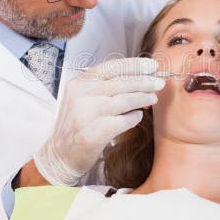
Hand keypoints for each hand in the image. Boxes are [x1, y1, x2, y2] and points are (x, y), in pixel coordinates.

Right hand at [33, 57, 163, 184]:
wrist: (60, 154)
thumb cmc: (77, 124)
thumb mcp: (83, 98)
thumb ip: (104, 86)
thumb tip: (138, 75)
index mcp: (79, 83)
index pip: (111, 67)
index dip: (135, 65)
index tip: (152, 66)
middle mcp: (81, 96)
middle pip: (121, 83)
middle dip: (144, 82)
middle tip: (159, 83)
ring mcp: (86, 115)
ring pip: (125, 100)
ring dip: (143, 98)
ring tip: (152, 99)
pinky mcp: (94, 134)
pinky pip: (123, 121)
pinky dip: (134, 117)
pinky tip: (138, 116)